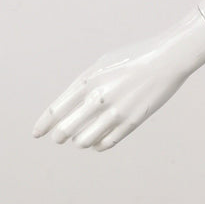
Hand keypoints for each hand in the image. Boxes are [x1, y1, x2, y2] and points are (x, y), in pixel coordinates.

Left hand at [32, 9, 204, 151]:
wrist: (168, 58)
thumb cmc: (135, 58)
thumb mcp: (103, 64)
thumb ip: (84, 84)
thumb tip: (68, 108)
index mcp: (88, 80)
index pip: (55, 110)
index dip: (43, 125)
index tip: (36, 134)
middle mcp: (98, 97)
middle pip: (65, 130)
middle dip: (60, 136)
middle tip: (61, 137)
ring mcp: (116, 111)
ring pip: (84, 141)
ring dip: (80, 141)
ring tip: (83, 137)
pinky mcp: (132, 122)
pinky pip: (106, 143)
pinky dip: (98, 145)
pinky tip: (98, 142)